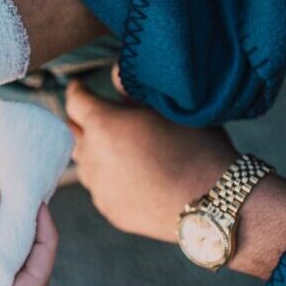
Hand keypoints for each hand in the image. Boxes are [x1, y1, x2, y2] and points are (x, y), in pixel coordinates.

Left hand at [65, 68, 236, 241]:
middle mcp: (91, 155)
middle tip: (99, 116)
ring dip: (95, 152)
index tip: (80, 87)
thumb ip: (133, 91)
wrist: (211, 202)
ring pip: (85, 162)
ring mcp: (97, 186)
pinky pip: (100, 187)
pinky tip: (132, 176)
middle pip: (74, 133)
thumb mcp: (168, 107)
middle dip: (83, 122)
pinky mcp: (108, 208)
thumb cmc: (195, 148)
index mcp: (102, 124)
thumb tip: (114, 77)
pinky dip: (109, 178)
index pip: (74, 101)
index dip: (78, 91)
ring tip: (119, 148)